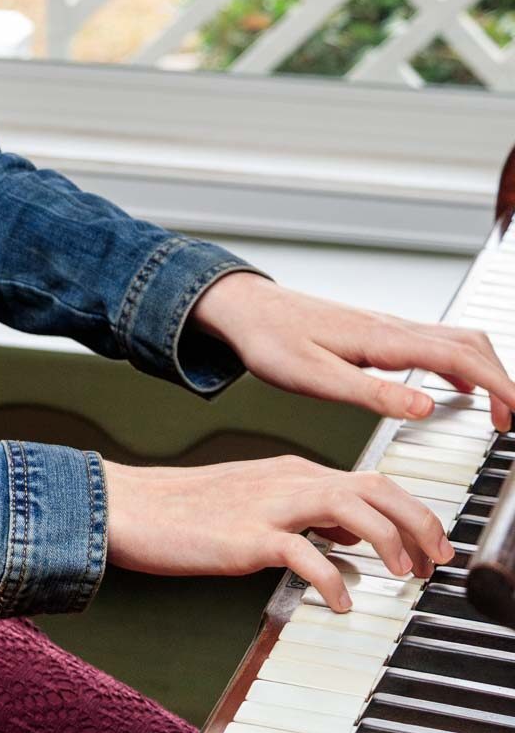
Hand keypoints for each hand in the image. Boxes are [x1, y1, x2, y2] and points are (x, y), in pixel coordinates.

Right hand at [101, 454, 455, 611]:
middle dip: (416, 521)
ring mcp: (267, 505)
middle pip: (373, 487)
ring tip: (399, 575)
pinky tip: (340, 602)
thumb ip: (303, 513)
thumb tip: (348, 536)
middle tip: (432, 560)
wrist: (131, 506)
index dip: (411, 511)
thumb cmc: (186, 510)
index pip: (370, 481)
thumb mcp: (256, 502)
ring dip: (387, 540)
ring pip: (350, 506)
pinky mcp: (246, 535)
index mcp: (292, 472)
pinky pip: (303, 552)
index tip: (430, 544)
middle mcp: (287, 480)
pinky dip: (332, 578)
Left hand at [190, 271, 514, 431]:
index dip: (497, 385)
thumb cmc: (271, 342)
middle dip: (502, 380)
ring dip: (485, 371)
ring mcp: (387, 327)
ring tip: (496, 412)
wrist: (245, 309)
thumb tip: (426, 407)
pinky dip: (461, 366)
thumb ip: (372, 395)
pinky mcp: (378, 333)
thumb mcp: (315, 379)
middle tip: (510, 422)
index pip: (460, 357)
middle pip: (470, 343)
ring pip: (457, 339)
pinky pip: (434, 343)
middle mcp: (392, 327)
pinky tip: (457, 389)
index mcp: (382, 340)